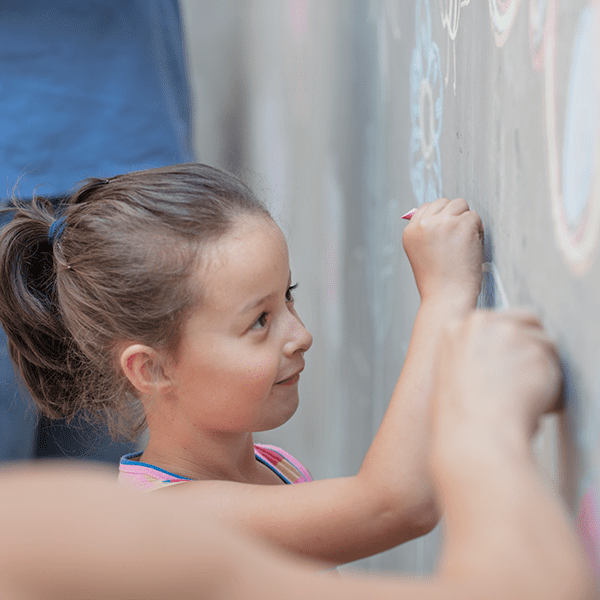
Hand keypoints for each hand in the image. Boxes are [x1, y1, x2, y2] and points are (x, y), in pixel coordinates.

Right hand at [403, 198, 483, 304]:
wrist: (447, 297)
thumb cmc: (437, 281)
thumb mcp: (422, 253)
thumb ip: (427, 232)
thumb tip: (445, 214)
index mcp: (410, 230)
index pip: (428, 207)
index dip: (441, 219)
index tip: (446, 237)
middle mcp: (423, 223)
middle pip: (445, 203)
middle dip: (455, 216)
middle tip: (457, 241)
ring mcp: (443, 222)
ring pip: (461, 205)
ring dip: (467, 221)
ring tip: (463, 245)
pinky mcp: (462, 224)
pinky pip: (475, 217)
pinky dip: (477, 232)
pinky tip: (470, 249)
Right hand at [432, 310, 562, 439]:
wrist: (474, 435)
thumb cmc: (458, 417)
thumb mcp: (450, 373)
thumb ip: (473, 354)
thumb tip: (500, 357)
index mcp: (456, 328)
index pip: (496, 320)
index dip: (506, 343)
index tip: (506, 364)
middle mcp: (483, 323)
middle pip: (526, 321)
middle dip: (531, 347)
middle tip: (523, 378)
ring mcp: (510, 333)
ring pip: (545, 344)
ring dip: (541, 369)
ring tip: (523, 398)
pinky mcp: (537, 348)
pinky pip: (558, 368)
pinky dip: (553, 388)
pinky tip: (533, 404)